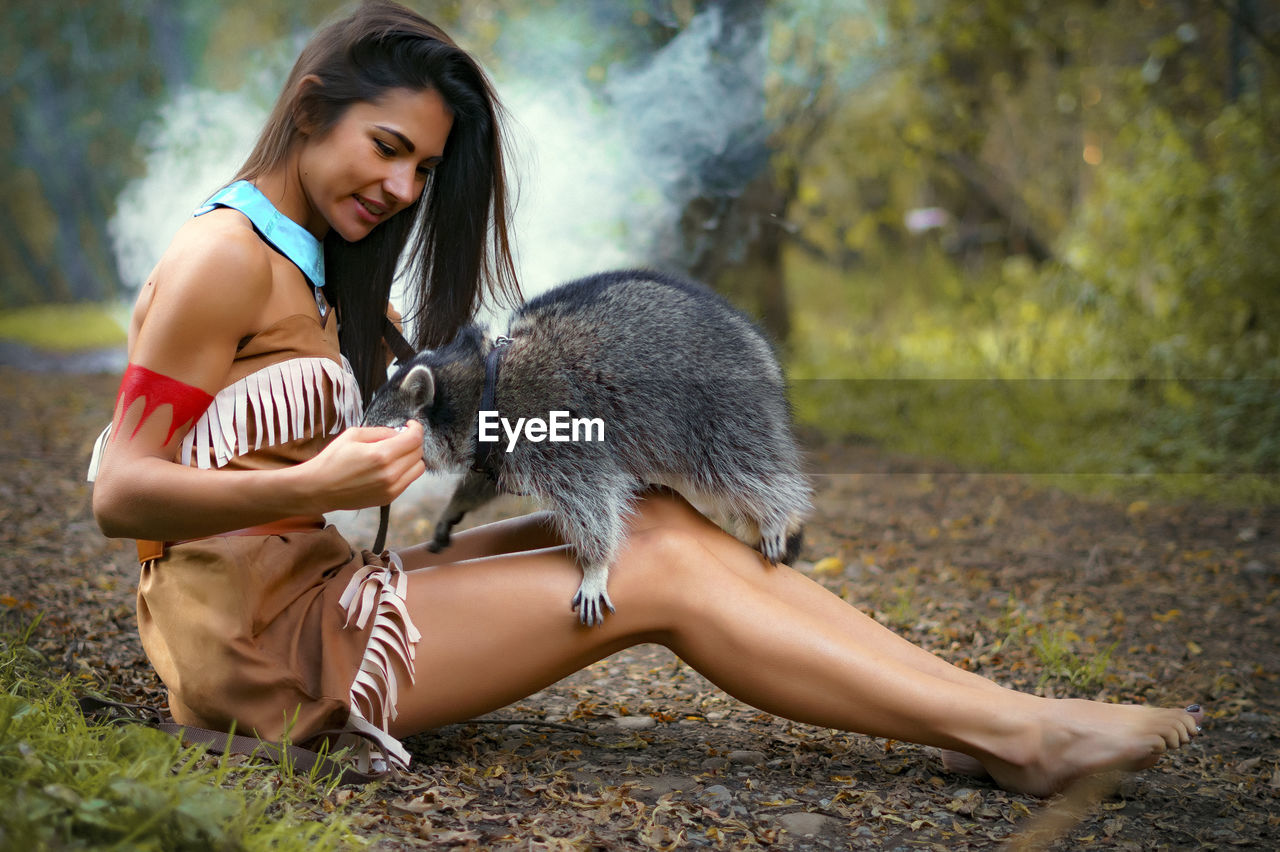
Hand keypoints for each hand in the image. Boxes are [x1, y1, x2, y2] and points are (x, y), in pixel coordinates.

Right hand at [302, 420, 425, 510]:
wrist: (318, 488)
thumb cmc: (332, 459)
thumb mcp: (353, 435)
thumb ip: (381, 432)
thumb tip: (399, 433)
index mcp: (381, 454)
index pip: (415, 439)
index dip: (416, 428)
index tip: (410, 425)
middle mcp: (390, 473)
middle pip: (418, 453)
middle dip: (412, 442)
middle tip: (400, 438)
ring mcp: (391, 488)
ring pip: (418, 469)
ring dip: (411, 458)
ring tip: (396, 453)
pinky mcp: (388, 498)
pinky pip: (408, 481)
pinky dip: (404, 471)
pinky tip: (389, 467)